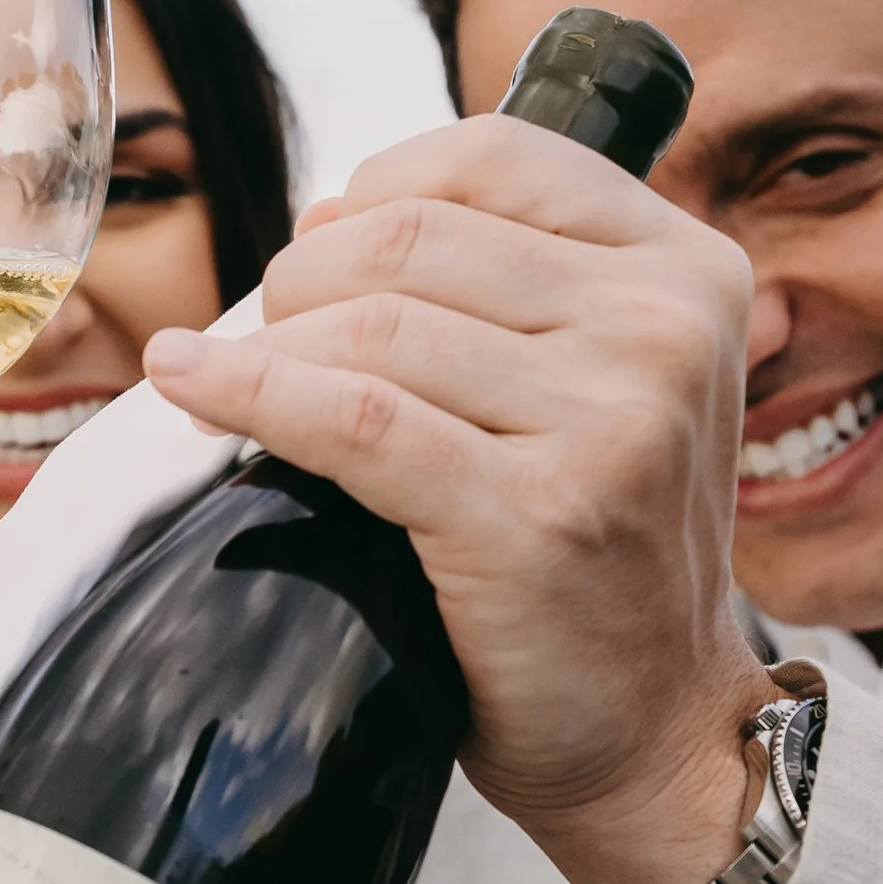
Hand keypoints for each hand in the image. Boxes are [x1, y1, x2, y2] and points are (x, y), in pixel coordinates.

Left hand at [144, 116, 775, 883]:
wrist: (652, 727)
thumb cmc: (593, 546)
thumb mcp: (594, 380)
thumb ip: (501, 283)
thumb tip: (324, 213)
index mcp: (688, 269)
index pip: (492, 156)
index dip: (375, 190)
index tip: (320, 253)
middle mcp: (665, 329)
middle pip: (410, 236)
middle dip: (303, 280)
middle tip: (271, 343)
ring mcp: (614, 421)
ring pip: (370, 323)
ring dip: (268, 347)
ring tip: (230, 384)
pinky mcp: (539, 514)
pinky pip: (351, 418)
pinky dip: (250, 393)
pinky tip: (194, 388)